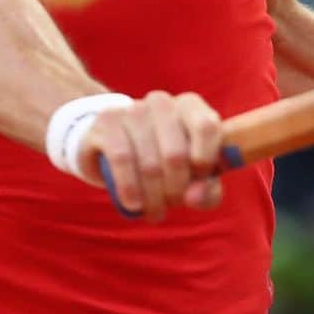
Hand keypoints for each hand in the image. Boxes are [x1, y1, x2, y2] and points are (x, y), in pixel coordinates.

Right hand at [76, 91, 223, 220]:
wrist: (116, 149)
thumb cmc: (165, 164)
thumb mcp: (193, 178)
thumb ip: (207, 190)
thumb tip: (194, 197)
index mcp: (190, 106)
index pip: (206, 127)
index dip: (204, 161)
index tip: (198, 180)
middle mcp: (161, 102)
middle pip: (176, 155)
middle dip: (175, 191)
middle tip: (171, 204)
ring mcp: (132, 109)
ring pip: (149, 163)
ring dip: (153, 198)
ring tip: (154, 211)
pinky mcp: (107, 120)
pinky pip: (121, 158)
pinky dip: (129, 188)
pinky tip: (133, 203)